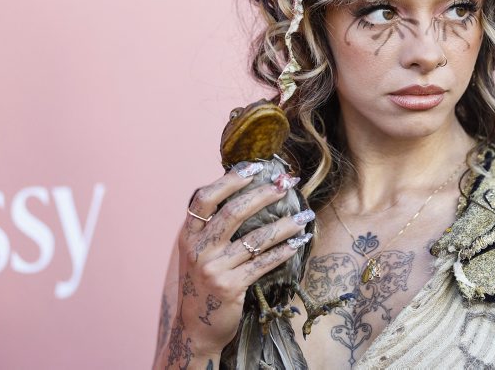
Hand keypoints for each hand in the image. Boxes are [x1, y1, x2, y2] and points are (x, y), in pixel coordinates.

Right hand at [165, 162, 311, 365]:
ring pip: (256, 238)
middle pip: (234, 213)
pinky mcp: (231, 287)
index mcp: (189, 235)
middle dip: (264, 194)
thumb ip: (212, 227)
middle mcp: (199, 250)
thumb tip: (243, 190)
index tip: (255, 166)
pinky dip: (284, 250)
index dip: (230, 180)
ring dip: (285, 224)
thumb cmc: (203, 283)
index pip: (205, 198)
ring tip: (305, 215)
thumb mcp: (197, 252)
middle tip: (287, 183)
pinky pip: (263, 263)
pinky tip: (299, 241)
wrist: (195, 329)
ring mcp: (214, 269)